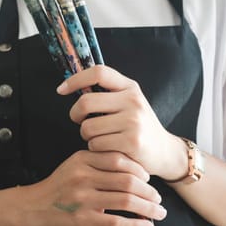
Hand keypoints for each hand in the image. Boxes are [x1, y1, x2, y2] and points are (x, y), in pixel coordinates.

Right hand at [23, 150, 165, 225]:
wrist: (35, 206)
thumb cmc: (60, 185)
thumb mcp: (75, 165)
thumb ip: (99, 162)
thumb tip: (136, 172)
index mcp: (81, 160)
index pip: (118, 159)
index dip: (139, 169)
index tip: (148, 178)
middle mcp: (82, 177)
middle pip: (126, 180)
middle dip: (149, 190)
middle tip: (159, 197)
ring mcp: (82, 200)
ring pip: (126, 201)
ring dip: (148, 207)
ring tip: (158, 211)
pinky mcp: (83, 221)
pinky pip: (117, 222)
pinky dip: (136, 224)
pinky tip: (146, 225)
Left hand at [56, 65, 187, 180]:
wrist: (165, 152)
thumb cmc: (138, 126)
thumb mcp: (129, 102)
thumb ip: (107, 93)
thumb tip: (72, 85)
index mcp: (130, 87)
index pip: (98, 72)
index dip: (75, 79)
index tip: (61, 89)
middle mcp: (133, 100)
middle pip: (86, 102)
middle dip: (75, 114)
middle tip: (79, 120)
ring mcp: (133, 121)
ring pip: (88, 127)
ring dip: (87, 136)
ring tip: (99, 137)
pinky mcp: (131, 142)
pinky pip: (96, 144)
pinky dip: (96, 148)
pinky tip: (107, 149)